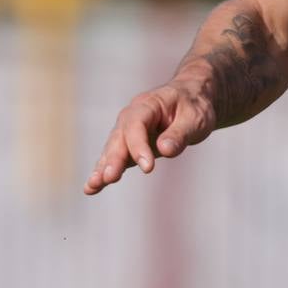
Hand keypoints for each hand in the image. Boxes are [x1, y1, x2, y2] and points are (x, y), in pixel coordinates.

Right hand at [84, 79, 215, 193]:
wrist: (191, 98)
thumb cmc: (194, 106)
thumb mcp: (196, 118)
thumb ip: (180, 133)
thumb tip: (165, 149)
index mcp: (148, 104)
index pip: (137, 124)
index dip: (139, 145)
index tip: (148, 167)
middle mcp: (131, 116)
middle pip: (119, 137)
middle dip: (114, 159)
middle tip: (109, 177)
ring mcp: (127, 131)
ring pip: (112, 149)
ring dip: (103, 168)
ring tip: (92, 186)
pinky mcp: (129, 146)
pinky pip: (114, 159)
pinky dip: (104, 172)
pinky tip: (92, 188)